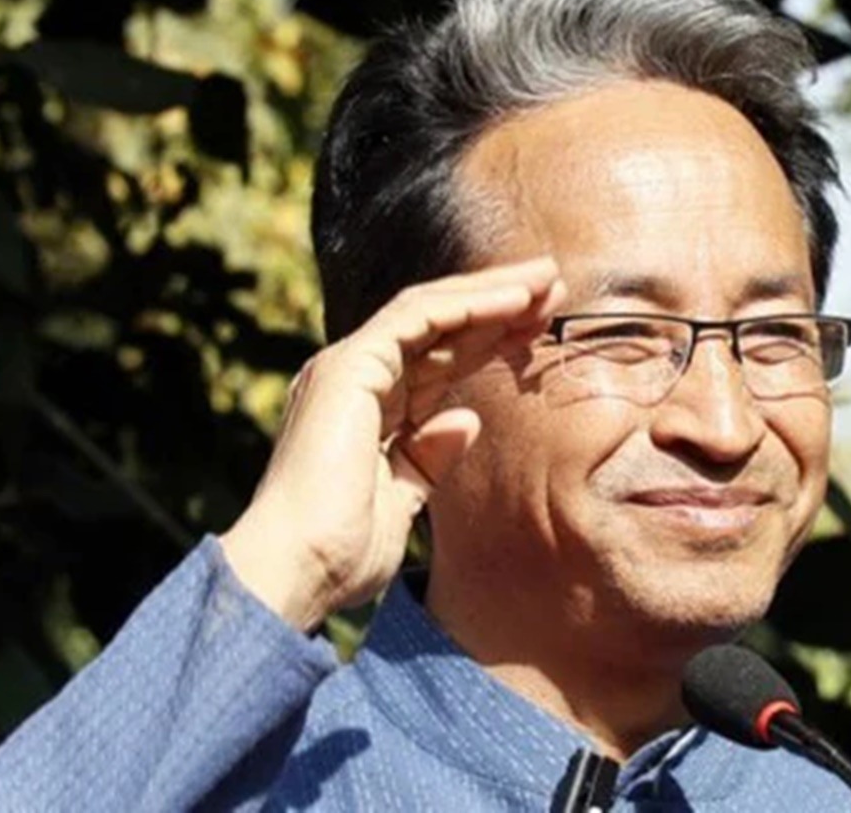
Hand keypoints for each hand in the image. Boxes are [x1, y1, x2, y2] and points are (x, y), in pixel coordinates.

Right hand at [219, 257, 564, 630]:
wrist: (296, 571)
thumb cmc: (339, 553)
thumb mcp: (399, 502)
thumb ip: (426, 459)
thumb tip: (465, 422)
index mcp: (363, 409)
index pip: (436, 358)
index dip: (488, 337)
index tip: (540, 326)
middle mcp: (352, 378)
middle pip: (437, 326)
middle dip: (498, 304)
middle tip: (555, 287)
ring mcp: (347, 368)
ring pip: (430, 310)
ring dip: (491, 292)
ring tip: (547, 280)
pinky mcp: (349, 366)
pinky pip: (418, 317)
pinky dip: (469, 304)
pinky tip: (515, 300)